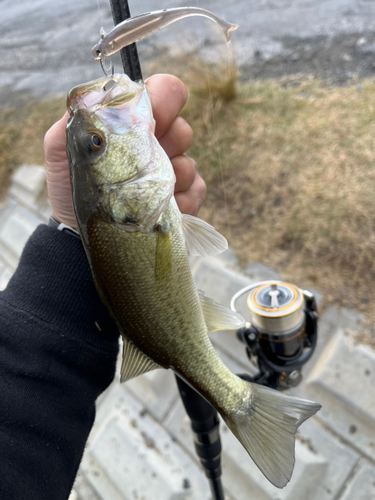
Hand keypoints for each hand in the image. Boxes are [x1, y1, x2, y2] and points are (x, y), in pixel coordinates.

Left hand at [44, 74, 205, 228]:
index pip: (162, 94)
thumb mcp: (62, 147)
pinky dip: (180, 201)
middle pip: (183, 127)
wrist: (84, 235)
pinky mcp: (185, 200)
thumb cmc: (73, 189)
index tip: (153, 116)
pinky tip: (158, 212)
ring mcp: (173, 175)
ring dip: (169, 176)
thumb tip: (102, 91)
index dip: (163, 99)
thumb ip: (78, 113)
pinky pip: (197, 190)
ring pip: (189, 162)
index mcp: (133, 127)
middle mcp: (156, 147)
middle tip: (148, 157)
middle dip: (169, 140)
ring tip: (142, 193)